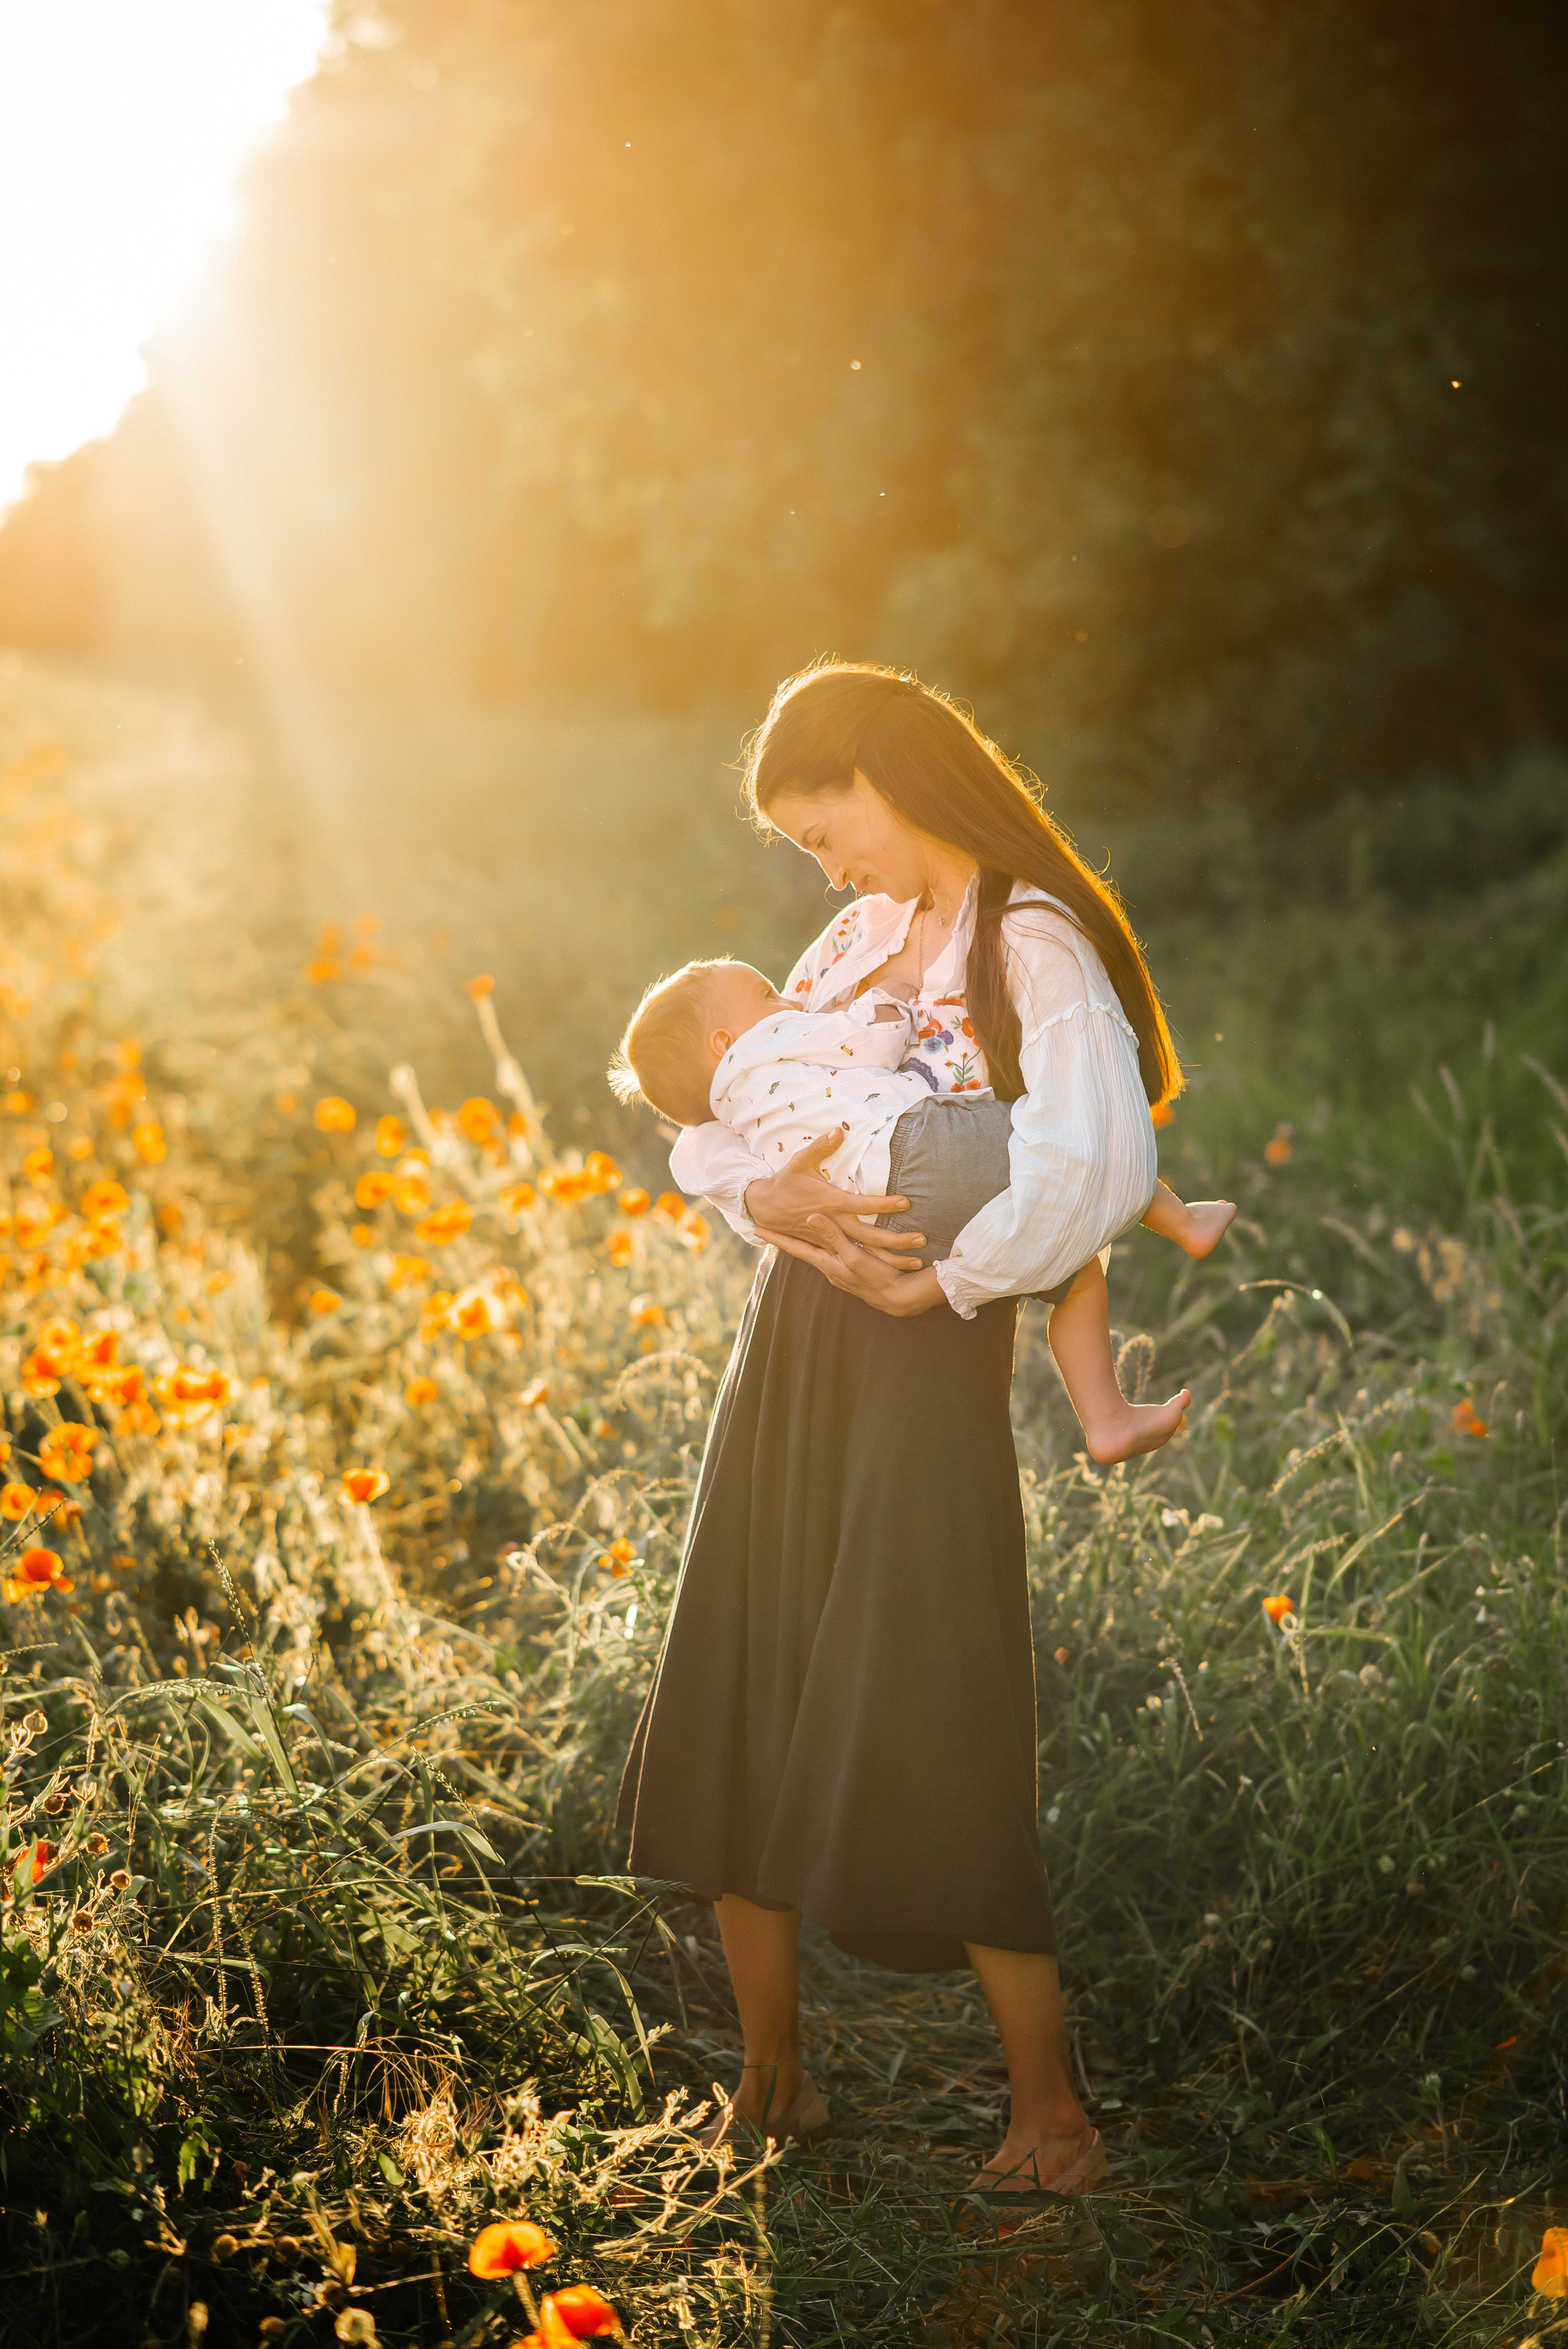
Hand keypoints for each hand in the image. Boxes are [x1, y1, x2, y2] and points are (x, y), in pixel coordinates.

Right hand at [743, 1132, 926, 1262]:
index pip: (863, 1205)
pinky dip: (874, 1265)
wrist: (763, 1208)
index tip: (906, 1202)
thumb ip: (821, 1146)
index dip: (885, 1204)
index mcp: (831, 1203)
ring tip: (917, 1263)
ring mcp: (832, 1239)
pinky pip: (854, 1258)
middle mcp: (834, 1224)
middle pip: (870, 1236)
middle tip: (922, 1239)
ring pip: (865, 1253)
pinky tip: (894, 1270)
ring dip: (891, 1259)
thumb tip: (839, 1129)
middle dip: (896, 1240)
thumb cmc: (785, 1182)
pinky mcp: (828, 1247)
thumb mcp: (799, 1161)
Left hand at [758, 1208, 947, 1318]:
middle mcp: (829, 1267)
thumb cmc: (876, 1278)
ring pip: (819, 1250)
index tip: (755, 1228)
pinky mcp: (854, 1269)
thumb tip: (809, 1218)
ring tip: (796, 1230)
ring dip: (807, 1240)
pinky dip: (827, 1243)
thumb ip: (833, 1236)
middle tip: (770, 1225)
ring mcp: (841, 1270)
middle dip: (787, 1238)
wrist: (900, 1297)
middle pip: (802, 1249)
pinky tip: (831, 1239)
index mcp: (825, 1262)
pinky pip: (835, 1252)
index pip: (794, 1247)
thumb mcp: (853, 1256)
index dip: (775, 1238)